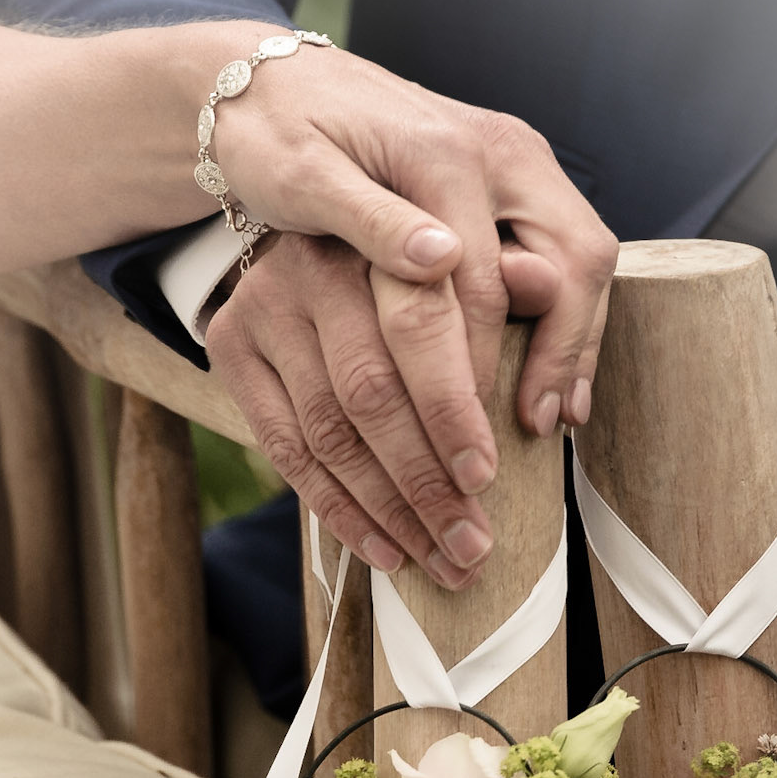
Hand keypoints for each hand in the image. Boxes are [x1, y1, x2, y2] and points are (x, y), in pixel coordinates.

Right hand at [206, 233, 491, 586]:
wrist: (313, 217)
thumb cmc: (414, 263)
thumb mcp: (469, 254)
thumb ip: (505, 278)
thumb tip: (545, 288)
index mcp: (383, 232)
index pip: (419, 327)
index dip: (451, 409)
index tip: (485, 477)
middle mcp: (315, 264)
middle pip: (370, 393)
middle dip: (426, 481)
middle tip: (471, 546)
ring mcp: (264, 305)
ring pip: (329, 432)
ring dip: (389, 510)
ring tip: (440, 560)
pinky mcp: (231, 345)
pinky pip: (287, 449)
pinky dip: (339, 509)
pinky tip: (385, 549)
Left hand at [213, 41, 617, 444]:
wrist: (270, 80)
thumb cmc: (275, 136)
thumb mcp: (303, 179)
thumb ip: (372, 220)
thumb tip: (440, 260)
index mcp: (444, 153)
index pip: (487, 280)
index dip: (482, 363)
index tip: (472, 430)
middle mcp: (497, 150)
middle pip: (570, 257)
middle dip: (563, 351)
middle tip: (539, 427)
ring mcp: (511, 162)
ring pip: (581, 253)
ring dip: (576, 337)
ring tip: (558, 416)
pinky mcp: (510, 179)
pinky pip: (561, 250)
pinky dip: (565, 313)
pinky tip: (553, 372)